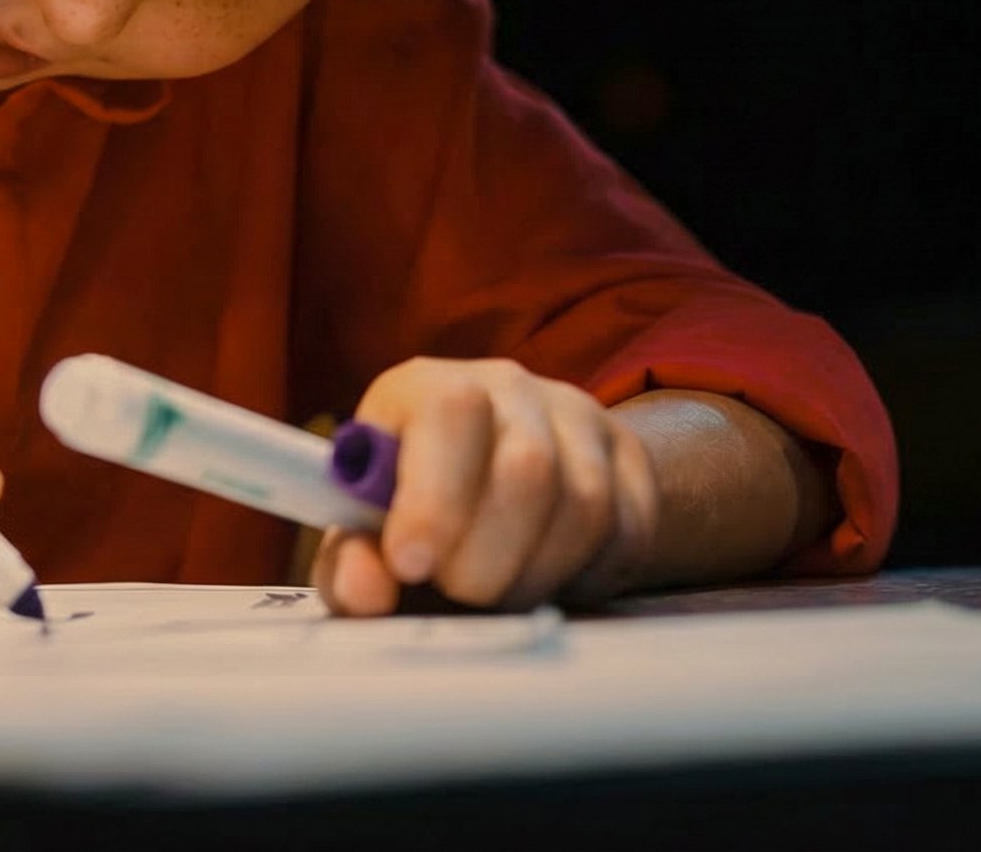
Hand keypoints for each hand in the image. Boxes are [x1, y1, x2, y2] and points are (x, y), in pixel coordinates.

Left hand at [313, 358, 657, 614]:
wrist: (499, 480)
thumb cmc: (416, 508)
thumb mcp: (366, 532)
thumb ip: (352, 562)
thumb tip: (365, 589)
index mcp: (429, 387)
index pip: (450, 412)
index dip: (434, 497)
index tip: (410, 564)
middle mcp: (507, 387)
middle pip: (528, 467)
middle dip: (487, 558)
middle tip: (457, 592)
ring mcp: (576, 417)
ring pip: (584, 504)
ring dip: (536, 573)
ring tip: (497, 593)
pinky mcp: (628, 459)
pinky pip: (625, 529)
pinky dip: (583, 576)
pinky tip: (544, 579)